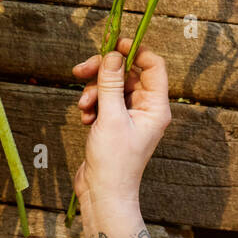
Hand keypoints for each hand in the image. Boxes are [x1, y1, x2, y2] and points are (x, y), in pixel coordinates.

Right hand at [71, 38, 171, 213]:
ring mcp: (130, 116)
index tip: (114, 44)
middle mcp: (146, 109)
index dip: (135, 51)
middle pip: (127, 74)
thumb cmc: (114, 162)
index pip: (153, 66)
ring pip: (112, 87)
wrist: (103, 194)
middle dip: (103, 73)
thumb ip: (111, 83)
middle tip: (81, 71)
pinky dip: (92, 105)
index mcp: (156, 106)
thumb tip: (113, 55)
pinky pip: (104, 101)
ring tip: (84, 107)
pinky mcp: (115, 123)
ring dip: (94, 92)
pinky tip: (84, 118)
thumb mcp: (110, 117)